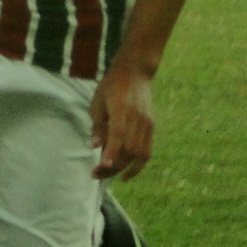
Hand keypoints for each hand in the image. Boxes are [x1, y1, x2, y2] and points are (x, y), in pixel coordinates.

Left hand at [89, 60, 154, 179]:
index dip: (111, 152)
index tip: (102, 167)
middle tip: (95, 174)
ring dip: (123, 168)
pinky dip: (137, 165)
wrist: (135, 71)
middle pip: (128, 148)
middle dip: (112, 165)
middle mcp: (137, 117)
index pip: (118, 135)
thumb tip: (94, 146)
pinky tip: (125, 174)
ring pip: (139, 154)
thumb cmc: (111, 86)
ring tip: (107, 174)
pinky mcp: (151, 126)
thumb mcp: (98, 101)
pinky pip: (147, 151)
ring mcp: (147, 123)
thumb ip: (97, 125)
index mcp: (121, 108)